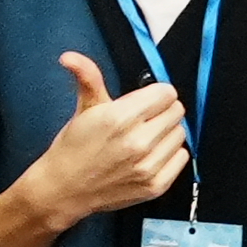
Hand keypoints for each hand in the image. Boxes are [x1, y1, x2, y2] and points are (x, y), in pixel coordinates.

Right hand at [18, 52, 191, 228]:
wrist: (64, 189)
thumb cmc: (73, 148)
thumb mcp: (83, 109)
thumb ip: (88, 78)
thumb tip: (71, 57)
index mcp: (120, 118)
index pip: (166, 93)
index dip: (154, 95)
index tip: (144, 102)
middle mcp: (137, 141)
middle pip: (176, 111)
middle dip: (161, 112)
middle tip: (142, 121)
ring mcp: (148, 165)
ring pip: (180, 134)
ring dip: (166, 134)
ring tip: (144, 139)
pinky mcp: (155, 185)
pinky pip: (182, 158)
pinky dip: (170, 155)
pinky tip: (150, 156)